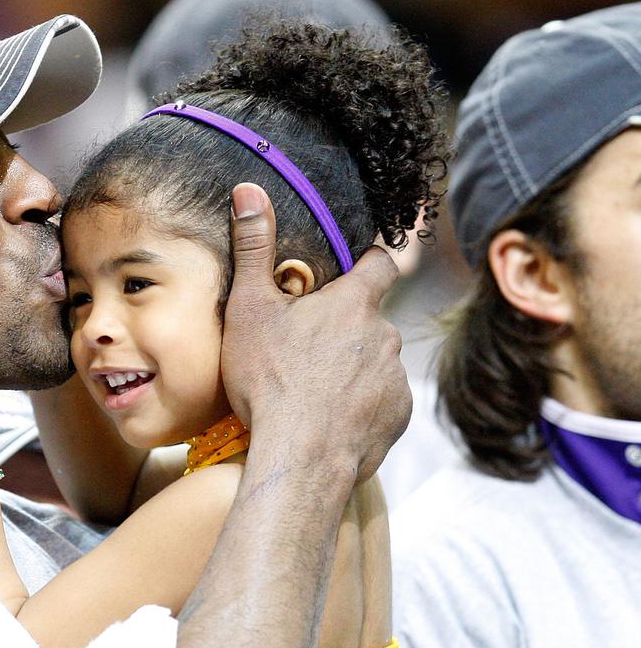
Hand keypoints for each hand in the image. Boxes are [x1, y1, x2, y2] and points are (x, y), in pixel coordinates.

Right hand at [221, 184, 409, 484]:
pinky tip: (328, 418)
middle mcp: (385, 334)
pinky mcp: (398, 416)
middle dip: (344, 328)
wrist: (302, 457)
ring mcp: (395, 377)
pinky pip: (381, 401)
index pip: (380, 263)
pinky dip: (360, 405)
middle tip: (305, 347)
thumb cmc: (271, 381)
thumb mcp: (250, 309)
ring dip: (351, 368)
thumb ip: (254, 247)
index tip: (359, 262)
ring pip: (374, 362)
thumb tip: (248, 190)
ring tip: (311, 390)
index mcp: (354, 302)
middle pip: (370, 319)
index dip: (371, 259)